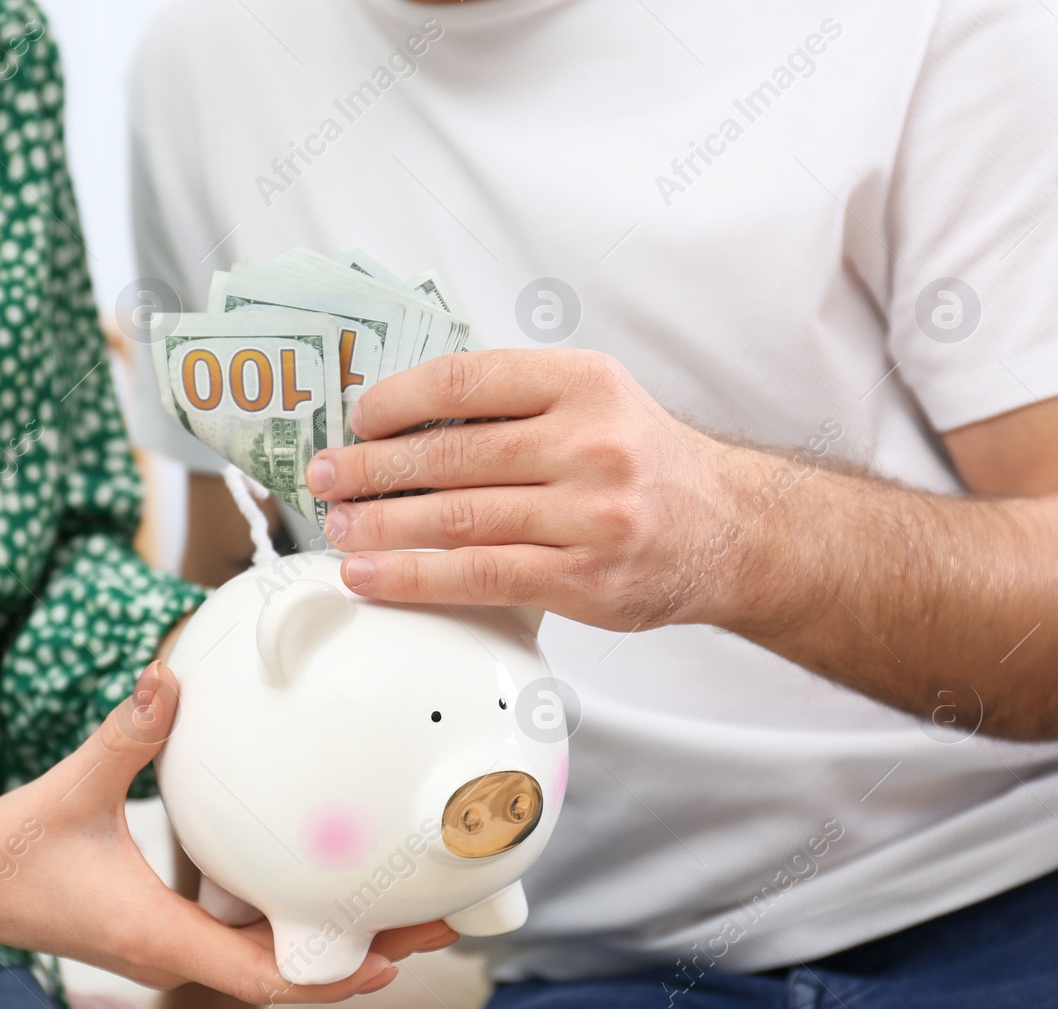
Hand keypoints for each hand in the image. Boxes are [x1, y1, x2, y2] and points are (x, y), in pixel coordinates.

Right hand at [0, 662, 456, 1004]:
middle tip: (434, 919)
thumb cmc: (8, 853)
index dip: (331, 974)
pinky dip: (289, 921)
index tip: (393, 955)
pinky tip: (317, 884)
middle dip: (361, 952)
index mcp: (158, 936)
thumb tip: (165, 679)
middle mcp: (172, 951)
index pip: (261, 976)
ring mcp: (169, 944)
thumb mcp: (69, 790)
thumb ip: (122, 736)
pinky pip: (241, 937)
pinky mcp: (163, 927)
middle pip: (286, 972)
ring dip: (331, 938)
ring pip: (268, 960)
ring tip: (397, 906)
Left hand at [305, 349, 756, 630]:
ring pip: (456, 518)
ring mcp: (589, 514)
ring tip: (338, 526)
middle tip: (326, 476)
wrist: (731, 530)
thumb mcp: (597, 402)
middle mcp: (590, 444)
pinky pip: (478, 576)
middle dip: (372, 468)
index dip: (398, 400)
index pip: (467, 381)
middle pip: (451, 455)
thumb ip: (517, 403)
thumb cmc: (647, 464)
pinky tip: (371, 575)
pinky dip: (412, 576)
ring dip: (380, 524)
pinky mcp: (583, 578)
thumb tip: (404, 421)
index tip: (359, 418)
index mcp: (585, 384)